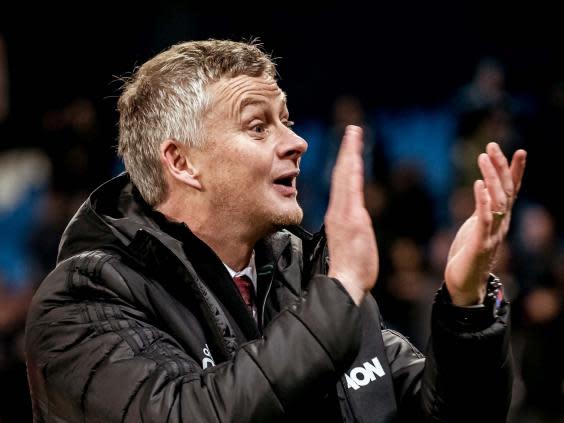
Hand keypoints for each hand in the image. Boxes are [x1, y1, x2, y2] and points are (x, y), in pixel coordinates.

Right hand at [325, 125, 378, 304]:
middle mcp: (339, 211)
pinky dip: (352, 173)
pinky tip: (354, 159)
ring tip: (354, 136)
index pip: (342, 183)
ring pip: (346, 178)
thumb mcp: (348, 244)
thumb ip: (349, 229)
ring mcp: (345, 214)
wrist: (346, 283)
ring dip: (350, 155)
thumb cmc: (349, 269)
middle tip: (353, 130)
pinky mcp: (352, 219)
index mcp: (338, 215)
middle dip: (348, 150)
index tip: (351, 147)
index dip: (346, 163)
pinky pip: (351, 191)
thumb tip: (350, 223)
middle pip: (343, 174)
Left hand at [445, 142, 526, 305]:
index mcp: (500, 219)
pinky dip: (482, 201)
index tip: (520, 151)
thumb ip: (484, 207)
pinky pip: (483, 219)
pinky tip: (479, 185)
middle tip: (493, 146)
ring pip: (497, 200)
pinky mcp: (479, 243)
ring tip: (483, 157)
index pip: (512, 191)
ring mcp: (492, 233)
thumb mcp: (477, 225)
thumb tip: (485, 185)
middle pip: (506, 191)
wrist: (464, 283)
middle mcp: (500, 224)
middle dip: (501, 167)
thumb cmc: (468, 253)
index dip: (516, 172)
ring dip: (491, 177)